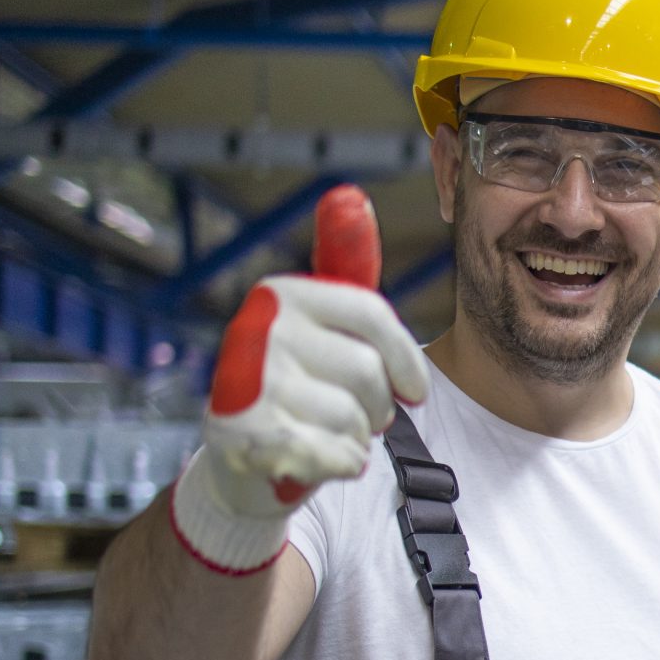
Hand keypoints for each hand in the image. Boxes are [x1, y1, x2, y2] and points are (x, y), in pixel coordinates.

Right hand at [168, 186, 431, 573]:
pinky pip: (331, 454)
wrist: (244, 463)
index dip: (406, 360)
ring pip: (352, 418)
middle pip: (367, 372)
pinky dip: (340, 465)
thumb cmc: (302, 386)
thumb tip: (348, 194)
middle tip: (355, 416)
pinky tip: (321, 460)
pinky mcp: (242, 437)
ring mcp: (245, 382)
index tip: (416, 393)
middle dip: (377, 407)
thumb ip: (345, 265)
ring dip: (356, 438)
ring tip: (328, 434)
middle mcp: (257, 327)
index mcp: (283, 293)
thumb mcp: (325, 322)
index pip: (371, 314)